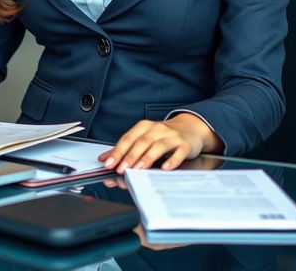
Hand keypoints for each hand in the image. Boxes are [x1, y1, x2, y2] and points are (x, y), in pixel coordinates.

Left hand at [98, 113, 222, 173]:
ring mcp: (172, 136)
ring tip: (138, 169)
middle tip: (121, 169)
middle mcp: (157, 129)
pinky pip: (179, 152)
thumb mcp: (144, 138)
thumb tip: (104, 159)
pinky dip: (172, 160)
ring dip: (147, 158)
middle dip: (130, 156)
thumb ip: (126, 149)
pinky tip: (165, 168)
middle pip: (142, 142)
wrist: (190, 128)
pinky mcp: (185, 144)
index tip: (108, 163)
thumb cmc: (163, 136)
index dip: (118, 150)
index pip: (128, 138)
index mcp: (144, 127)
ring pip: (158, 146)